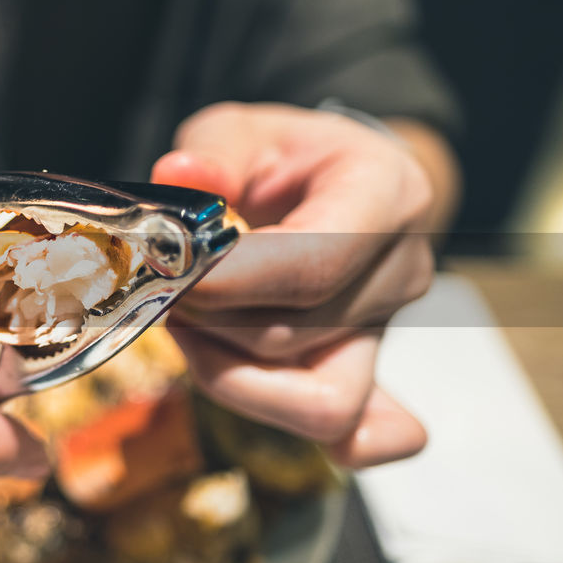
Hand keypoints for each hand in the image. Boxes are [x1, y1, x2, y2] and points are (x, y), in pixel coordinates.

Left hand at [151, 102, 436, 466]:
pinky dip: (296, 423)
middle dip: (211, 324)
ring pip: (310, 398)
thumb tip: (180, 175)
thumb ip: (214, 149)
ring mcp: (387, 329)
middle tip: (161, 290)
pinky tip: (244, 388)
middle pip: (296, 337)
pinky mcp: (365, 370)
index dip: (230, 284)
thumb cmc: (285, 154)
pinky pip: (357, 434)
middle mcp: (401, 272)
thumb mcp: (244, 127)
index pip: (312, 266)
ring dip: (226, 371)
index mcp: (387, 196)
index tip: (169, 276)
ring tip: (185, 321)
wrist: (333, 180)